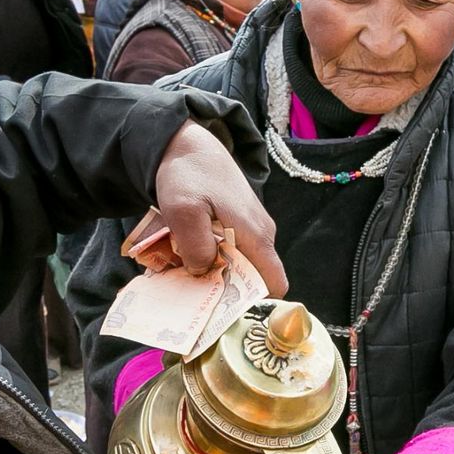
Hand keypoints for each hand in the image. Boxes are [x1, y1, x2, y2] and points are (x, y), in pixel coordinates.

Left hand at [154, 121, 288, 295]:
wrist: (186, 144)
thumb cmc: (188, 174)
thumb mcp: (184, 211)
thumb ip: (196, 246)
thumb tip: (204, 272)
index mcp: (256, 236)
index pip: (274, 284)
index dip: (253, 303)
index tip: (221, 309)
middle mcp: (260, 236)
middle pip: (250, 280)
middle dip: (222, 290)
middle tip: (188, 289)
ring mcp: (249, 230)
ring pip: (235, 266)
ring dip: (210, 272)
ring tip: (179, 268)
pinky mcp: (236, 225)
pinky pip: (226, 252)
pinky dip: (206, 257)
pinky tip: (182, 251)